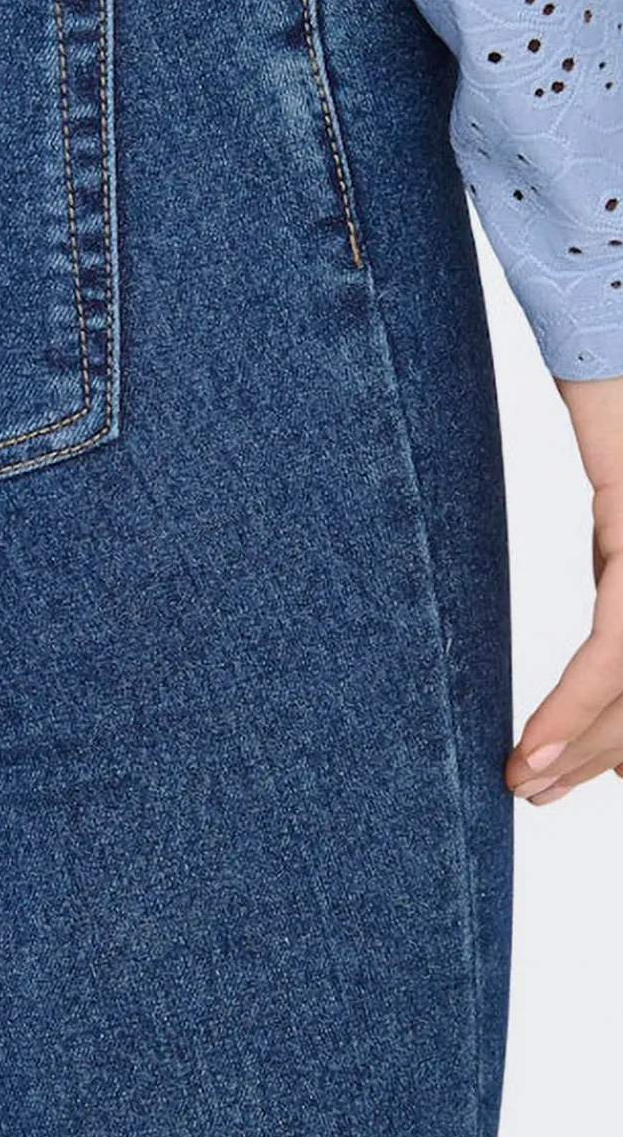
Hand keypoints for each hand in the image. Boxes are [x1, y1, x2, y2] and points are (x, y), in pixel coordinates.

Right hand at [505, 373, 622, 804]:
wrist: (616, 344)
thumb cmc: (618, 418)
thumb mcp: (620, 525)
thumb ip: (619, 583)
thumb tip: (604, 655)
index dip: (616, 734)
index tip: (584, 774)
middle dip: (597, 755)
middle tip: (535, 792)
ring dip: (577, 749)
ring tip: (523, 784)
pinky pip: (619, 653)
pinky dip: (574, 709)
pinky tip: (536, 747)